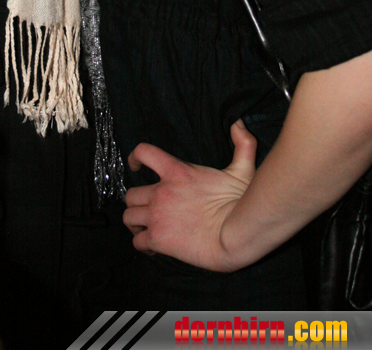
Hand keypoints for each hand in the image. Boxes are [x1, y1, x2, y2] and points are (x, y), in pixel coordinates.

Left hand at [123, 120, 257, 271]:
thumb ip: (241, 144)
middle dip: (137, 202)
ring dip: (136, 223)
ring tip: (146, 229)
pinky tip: (153, 247)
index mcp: (177, 171)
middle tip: (147, 210)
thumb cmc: (238, 203)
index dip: (135, 157)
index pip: (144, 153)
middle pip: (131, 194)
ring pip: (129, 217)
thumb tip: (238, 123)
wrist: (235, 235)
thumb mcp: (242, 169)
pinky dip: (142, 244)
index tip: (135, 165)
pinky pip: (137, 241)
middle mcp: (161, 191)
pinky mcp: (158, 239)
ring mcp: (157, 215)